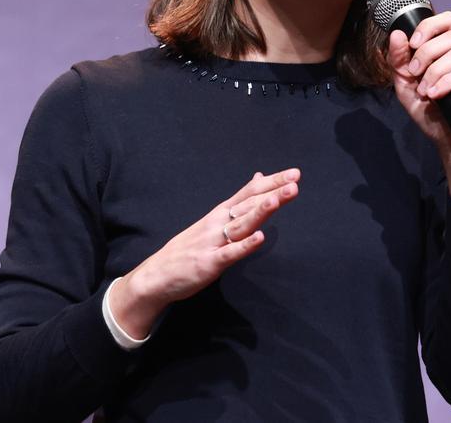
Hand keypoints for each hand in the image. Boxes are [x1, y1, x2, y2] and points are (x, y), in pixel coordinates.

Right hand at [109, 169, 299, 337]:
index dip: (272, 182)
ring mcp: (213, 242)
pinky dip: (244, 246)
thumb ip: (239, 200)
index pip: (249, 192)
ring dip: (259, 212)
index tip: (294, 174)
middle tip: (294, 182)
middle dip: (272, 193)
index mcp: (220, 213)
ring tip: (277, 200)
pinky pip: (230, 254)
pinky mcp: (209, 263)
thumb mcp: (214, 219)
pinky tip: (259, 237)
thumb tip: (259, 177)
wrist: (156, 276)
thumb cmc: (189, 248)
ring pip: (241, 225)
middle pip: (249, 204)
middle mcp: (217, 223)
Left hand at [386, 11, 450, 139]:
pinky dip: (449, 82)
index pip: (449, 21)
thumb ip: (399, 61)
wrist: (448, 144)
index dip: (429, 26)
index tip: (413, 44)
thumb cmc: (432, 115)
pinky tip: (437, 95)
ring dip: (436, 71)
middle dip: (427, 54)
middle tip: (414, 74)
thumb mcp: (407, 86)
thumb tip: (396, 34)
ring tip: (425, 92)